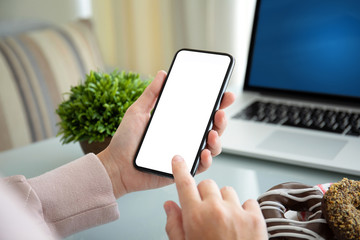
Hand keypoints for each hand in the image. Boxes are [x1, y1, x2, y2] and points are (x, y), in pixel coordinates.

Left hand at [97, 71, 234, 197]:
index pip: (201, 111)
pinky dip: (206, 159)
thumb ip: (151, 94)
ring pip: (211, 146)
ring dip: (217, 139)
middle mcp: (185, 136)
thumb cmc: (125, 141)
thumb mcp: (137, 112)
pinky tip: (203, 152)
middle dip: (221, 119)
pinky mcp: (183, 169)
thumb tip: (162, 74)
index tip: (225, 94)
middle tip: (220, 112)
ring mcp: (185, 152)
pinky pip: (201, 165)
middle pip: (212, 127)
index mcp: (177, 122)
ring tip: (212, 133)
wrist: (116, 166)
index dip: (217, 103)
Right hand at [164, 155, 267, 239]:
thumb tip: (169, 206)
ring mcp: (237, 212)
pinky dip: (243, 209)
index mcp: (195, 216)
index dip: (180, 169)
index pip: (184, 183)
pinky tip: (240, 224)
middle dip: (205, 194)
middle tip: (206, 211)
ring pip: (228, 191)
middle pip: (208, 184)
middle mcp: (216, 209)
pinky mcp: (256, 218)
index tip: (178, 160)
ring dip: (225, 202)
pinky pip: (248, 201)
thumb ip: (174, 225)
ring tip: (225, 221)